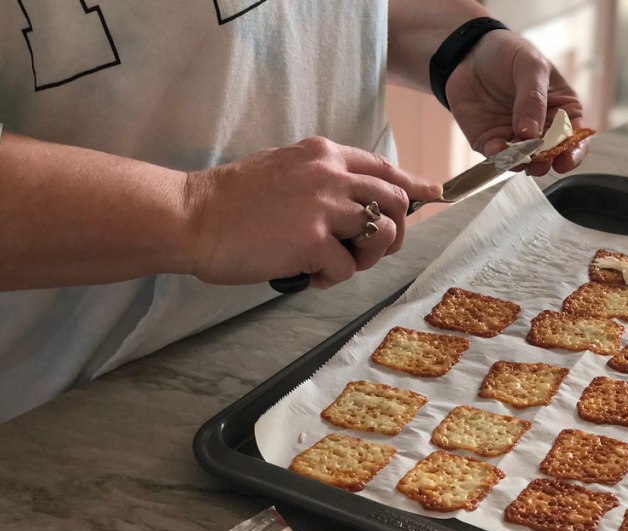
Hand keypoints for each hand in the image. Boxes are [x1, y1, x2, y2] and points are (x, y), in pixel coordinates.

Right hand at [182, 137, 440, 287]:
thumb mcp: (286, 170)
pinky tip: (307, 274)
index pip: (385, 167)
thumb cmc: (233, 201)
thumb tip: (360, 202)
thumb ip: (324, 179)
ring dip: (366, 258)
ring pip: (382, 234)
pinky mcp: (312, 241)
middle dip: (393, 233)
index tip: (435, 195)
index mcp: (324, 155)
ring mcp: (324, 208)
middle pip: (396, 202)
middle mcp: (331, 175)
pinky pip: (348, 268)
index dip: (414, 185)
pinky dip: (332, 279)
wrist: (192, 216)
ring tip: (333, 263)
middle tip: (368, 252)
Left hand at [443, 30, 588, 176]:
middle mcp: (542, 130)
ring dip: (522, 162)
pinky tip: (497, 149)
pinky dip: (499, 157)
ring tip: (518, 157)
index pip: (574, 138)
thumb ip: (533, 99)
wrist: (470, 51)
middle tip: (539, 160)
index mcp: (562, 111)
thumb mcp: (530, 66)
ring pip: (523, 161)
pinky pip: (497, 156)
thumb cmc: (510, 53)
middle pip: (550, 156)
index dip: (573, 153)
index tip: (564, 161)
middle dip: (545, 161)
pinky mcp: (491, 141)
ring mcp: (516, 138)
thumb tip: (531, 134)